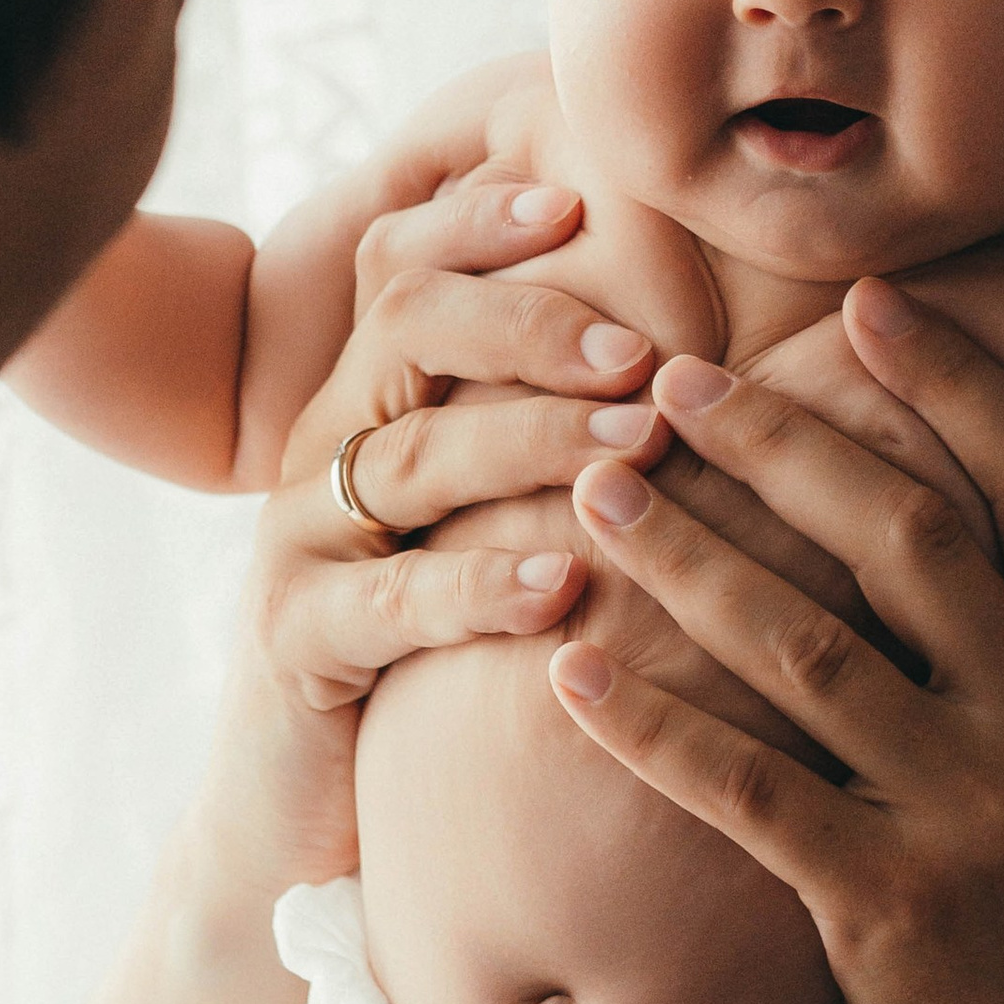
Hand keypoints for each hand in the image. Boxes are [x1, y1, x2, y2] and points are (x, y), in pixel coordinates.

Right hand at [186, 162, 658, 924]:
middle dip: (532, 322)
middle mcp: (327, 443)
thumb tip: (709, 345)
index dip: (484, 220)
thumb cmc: (436, 636)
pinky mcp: (294, 643)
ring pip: (409, 455)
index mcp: (375, 393)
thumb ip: (553, 424)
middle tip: (643, 352)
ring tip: (636, 447)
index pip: (407, 261)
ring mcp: (299, 540)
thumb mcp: (485, 511)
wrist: (300, 799)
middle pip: (407, 326)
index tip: (581, 204)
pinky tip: (564, 587)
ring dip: (532, 441)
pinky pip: (383, 600)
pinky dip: (478, 587)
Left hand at [540, 278, 1003, 1003]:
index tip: (868, 304)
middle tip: (675, 381)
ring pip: (805, 645)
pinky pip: (743, 789)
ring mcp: (977, 814)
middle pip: (908, 535)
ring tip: (596, 485)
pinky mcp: (889, 904)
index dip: (958, 383)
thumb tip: (1000, 497)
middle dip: (782, 442)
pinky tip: (571, 667)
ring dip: (688, 554)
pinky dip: (649, 722)